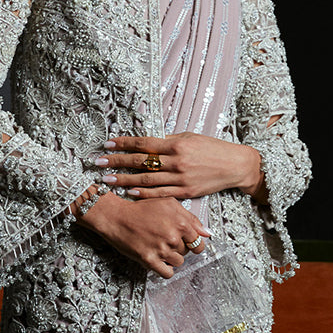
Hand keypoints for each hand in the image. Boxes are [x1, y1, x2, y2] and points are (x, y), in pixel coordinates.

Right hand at [76, 192, 210, 278]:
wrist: (116, 216)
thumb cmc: (141, 209)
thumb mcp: (168, 204)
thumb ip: (190, 218)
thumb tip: (206, 233)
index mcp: (181, 222)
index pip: (198, 242)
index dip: (193, 244)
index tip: (187, 244)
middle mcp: (173, 236)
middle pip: (187, 253)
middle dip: (179, 248)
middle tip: (165, 241)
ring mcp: (161, 249)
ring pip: (178, 263)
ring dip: (171, 258)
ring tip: (160, 248)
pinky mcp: (149, 260)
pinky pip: (167, 273)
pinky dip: (165, 270)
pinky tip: (158, 261)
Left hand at [93, 133, 265, 200]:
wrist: (235, 166)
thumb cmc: (211, 148)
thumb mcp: (189, 138)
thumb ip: (167, 141)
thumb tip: (146, 142)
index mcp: (176, 144)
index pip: (144, 143)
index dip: (124, 143)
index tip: (107, 144)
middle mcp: (176, 161)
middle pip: (140, 162)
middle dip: (117, 161)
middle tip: (98, 162)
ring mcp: (180, 178)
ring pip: (146, 180)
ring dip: (124, 179)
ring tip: (107, 179)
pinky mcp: (186, 191)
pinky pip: (160, 194)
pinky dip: (143, 193)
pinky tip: (129, 192)